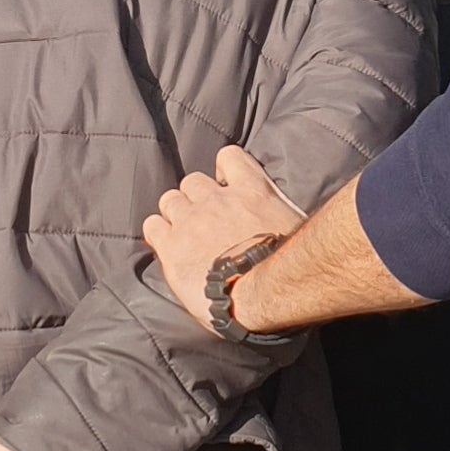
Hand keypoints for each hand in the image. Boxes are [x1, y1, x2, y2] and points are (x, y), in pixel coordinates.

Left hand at [145, 147, 309, 330]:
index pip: (229, 157)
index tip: (227, 186)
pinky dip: (158, 233)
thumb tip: (282, 215)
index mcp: (252, 190)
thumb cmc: (289, 265)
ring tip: (186, 236)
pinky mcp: (171, 247)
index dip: (225, 171)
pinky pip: (152, 226)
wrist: (264, 293)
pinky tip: (168, 246)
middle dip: (197, 198)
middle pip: (193, 181)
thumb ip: (280, 212)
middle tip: (206, 222)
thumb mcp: (297, 227)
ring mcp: (191, 221)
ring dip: (176, 214)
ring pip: (170, 200)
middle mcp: (217, 199)